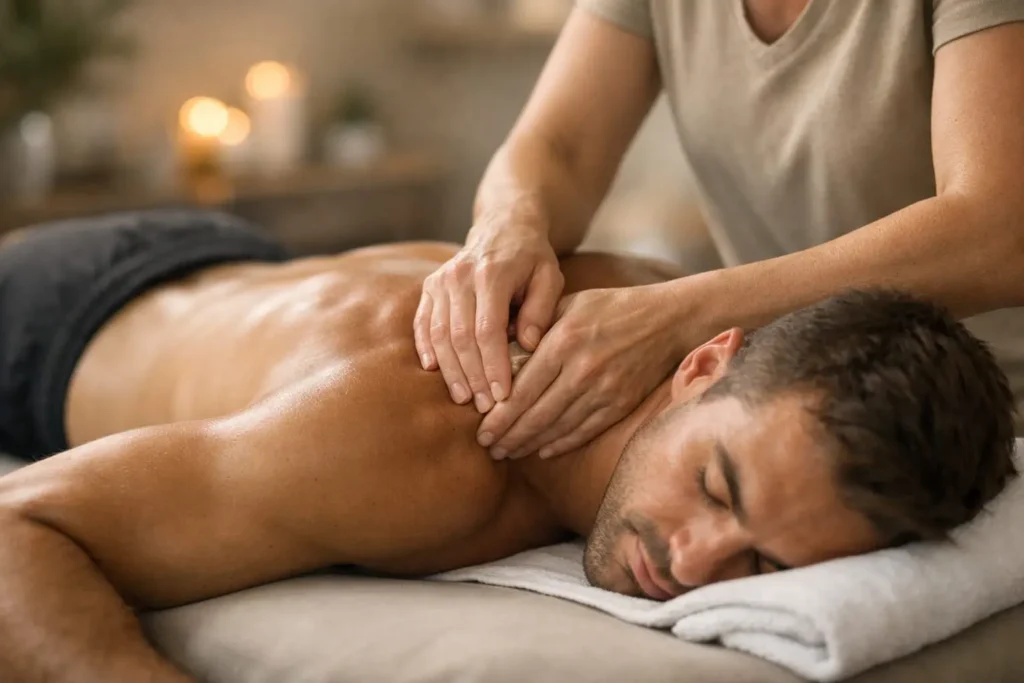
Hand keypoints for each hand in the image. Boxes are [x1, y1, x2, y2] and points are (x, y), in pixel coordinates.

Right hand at [414, 218, 564, 411]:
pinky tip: (435, 372)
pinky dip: (427, 349)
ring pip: (439, 334)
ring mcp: (440, 281)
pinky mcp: (429, 287)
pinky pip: (422, 323)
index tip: (503, 395)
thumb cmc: (532, 258)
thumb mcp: (549, 277)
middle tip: (486, 406)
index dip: (493, 366)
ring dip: (450, 371)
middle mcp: (459, 276)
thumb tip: (528, 345)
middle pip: (460, 337)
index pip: (487, 330)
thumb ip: (541, 310)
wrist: (503, 226)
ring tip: (464, 398)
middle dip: (473, 376)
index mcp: (491, 273)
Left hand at [477, 284, 683, 458]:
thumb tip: (496, 343)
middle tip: (488, 448)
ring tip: (508, 452)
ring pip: (557, 427)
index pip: (522, 389)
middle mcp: (582, 369)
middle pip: (536, 414)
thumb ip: (533, 324)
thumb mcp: (569, 304)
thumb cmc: (611, 307)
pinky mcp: (620, 404)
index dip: (499, 416)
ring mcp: (603, 390)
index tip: (481, 430)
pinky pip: (584, 431)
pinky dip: (561, 444)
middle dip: (508, 435)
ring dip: (529, 444)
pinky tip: (542, 450)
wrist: (666, 320)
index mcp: (563, 342)